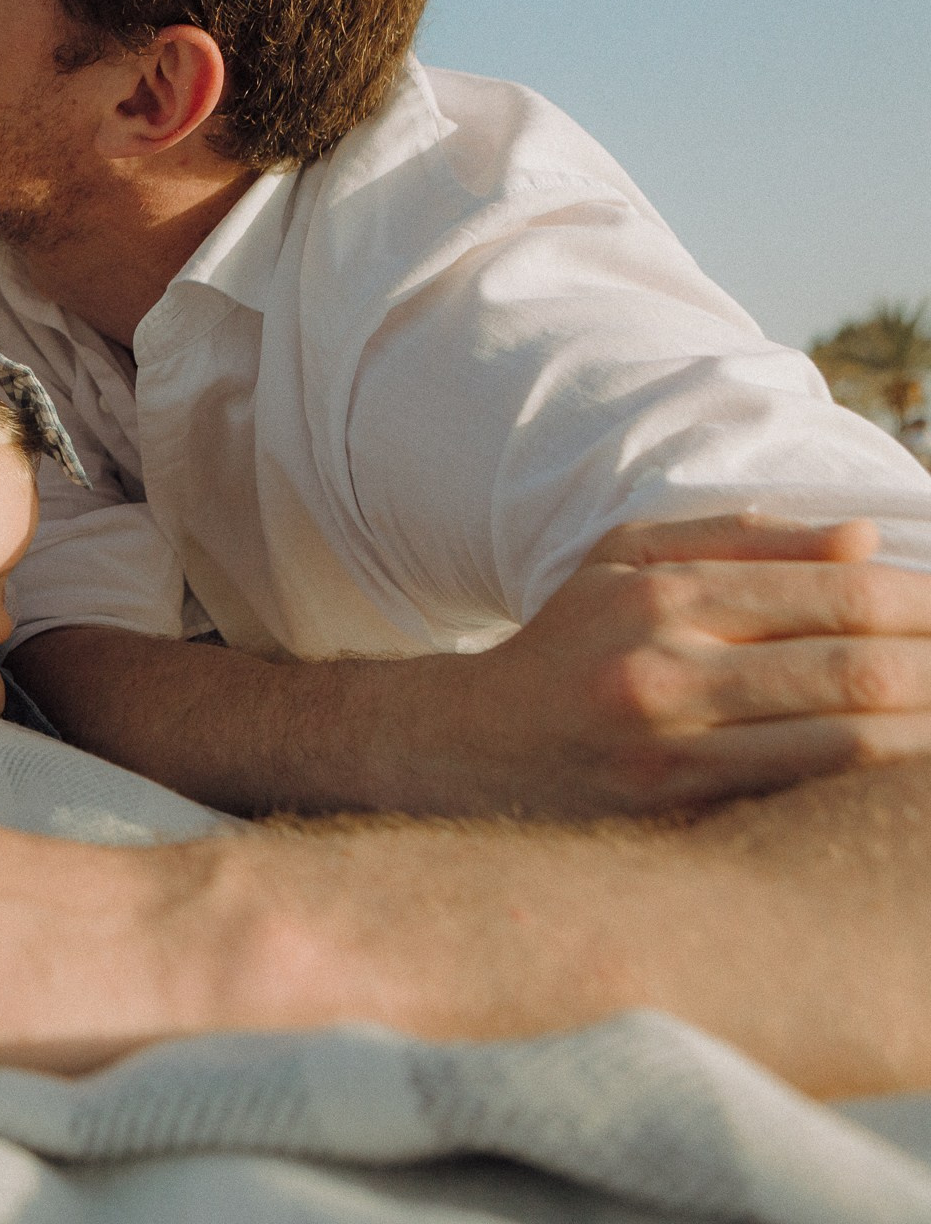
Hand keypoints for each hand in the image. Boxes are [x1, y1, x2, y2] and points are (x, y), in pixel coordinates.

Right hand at [415, 514, 930, 815]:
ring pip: (852, 740)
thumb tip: (865, 542)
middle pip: (861, 668)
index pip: (840, 594)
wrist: (466, 746)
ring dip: (927, 729)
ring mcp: (673, 748)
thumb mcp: (624, 560)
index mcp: (665, 595)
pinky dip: (877, 778)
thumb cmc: (564, 645)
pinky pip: (808, 792)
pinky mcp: (674, 811)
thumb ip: (739, 539)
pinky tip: (908, 770)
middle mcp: (668, 667)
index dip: (929, 604)